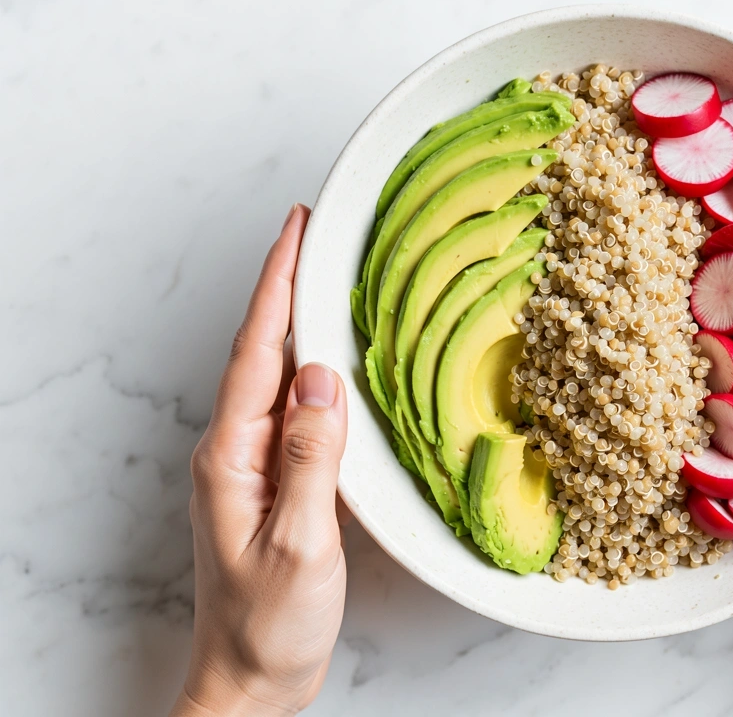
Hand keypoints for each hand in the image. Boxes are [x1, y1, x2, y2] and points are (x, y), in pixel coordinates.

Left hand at [172, 204, 347, 716]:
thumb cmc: (269, 625)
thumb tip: (319, 379)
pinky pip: (289, 407)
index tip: (298, 228)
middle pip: (259, 349)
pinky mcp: (270, 481)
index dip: (279, 284)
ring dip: (298, 321)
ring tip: (327, 276)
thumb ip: (308, 459)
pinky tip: (333, 361)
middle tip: (315, 230)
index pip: (257, 351)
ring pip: (274, 374)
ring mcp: (249, 465)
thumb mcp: (298, 544)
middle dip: (285, 284)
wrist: (250, 680)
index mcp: (232, 456)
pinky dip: (310, 368)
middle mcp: (233, 450)